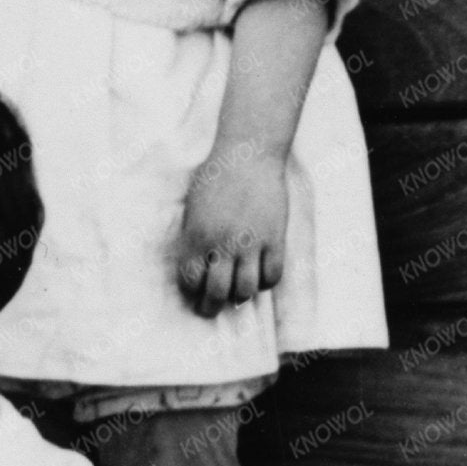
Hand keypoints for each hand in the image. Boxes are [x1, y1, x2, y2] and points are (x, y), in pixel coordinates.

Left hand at [176, 144, 290, 315]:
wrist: (249, 155)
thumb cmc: (216, 175)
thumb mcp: (193, 206)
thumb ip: (193, 236)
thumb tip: (197, 266)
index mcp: (197, 235)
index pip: (190, 280)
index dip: (191, 292)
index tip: (193, 294)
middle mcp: (223, 243)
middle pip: (216, 293)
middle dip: (210, 307)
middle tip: (209, 310)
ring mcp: (251, 243)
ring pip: (245, 290)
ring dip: (239, 296)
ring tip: (235, 294)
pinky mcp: (275, 239)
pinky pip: (272, 276)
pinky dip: (265, 282)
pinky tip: (259, 277)